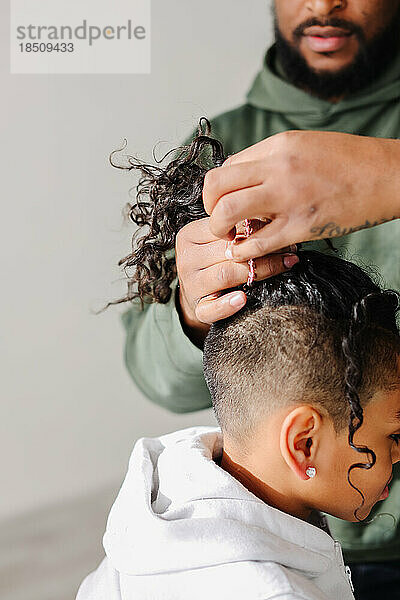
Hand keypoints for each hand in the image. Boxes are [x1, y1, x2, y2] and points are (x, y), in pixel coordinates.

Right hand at [175, 217, 298, 345]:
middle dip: (264, 250)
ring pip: (225, 275)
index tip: (280, 228)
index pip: (224, 229)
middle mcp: (186, 259)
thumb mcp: (218, 240)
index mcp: (189, 235)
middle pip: (228, 252)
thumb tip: (273, 217)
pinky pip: (211, 308)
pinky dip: (227, 305)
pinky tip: (243, 299)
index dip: (255, 229)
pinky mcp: (197, 308)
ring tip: (284, 266)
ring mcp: (190, 285)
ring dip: (260, 271)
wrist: (196, 296)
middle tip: (291, 249)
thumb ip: (237, 228)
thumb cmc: (215, 261)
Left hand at [203, 131, 399, 261]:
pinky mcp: (301, 226)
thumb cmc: (350, 161)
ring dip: (219, 229)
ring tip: (230, 236)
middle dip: (209, 207)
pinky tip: (247, 252)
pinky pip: (256, 243)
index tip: (227, 200)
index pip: (227, 166)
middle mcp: (277, 167)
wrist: (389, 176)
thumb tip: (246, 181)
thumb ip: (273, 161)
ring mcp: (288, 197)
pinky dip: (243, 251)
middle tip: (220, 219)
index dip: (220, 188)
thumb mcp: (306, 147)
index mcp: (278, 145)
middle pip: (215, 185)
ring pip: (227, 212)